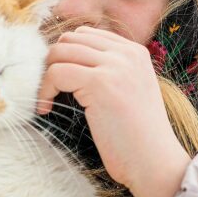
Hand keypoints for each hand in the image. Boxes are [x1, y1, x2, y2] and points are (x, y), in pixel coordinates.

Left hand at [36, 26, 190, 196]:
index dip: (66, 55)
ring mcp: (115, 66)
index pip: (87, 34)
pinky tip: (46, 109)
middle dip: (53, 62)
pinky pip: (56, 72)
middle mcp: (127, 53)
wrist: (154, 163)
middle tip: (49, 89)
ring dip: (45, 76)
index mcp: (135, 52)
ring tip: (46, 99)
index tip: (60, 81)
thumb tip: (70, 62)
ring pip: (60, 51)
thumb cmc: (138, 138)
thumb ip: (111, 71)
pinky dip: (44, 90)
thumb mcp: (130, 91)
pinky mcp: (100, 83)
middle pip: (70, 38)